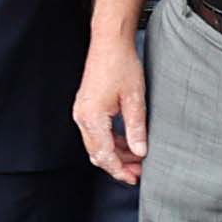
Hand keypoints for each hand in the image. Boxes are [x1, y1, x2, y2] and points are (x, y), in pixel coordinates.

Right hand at [77, 31, 150, 182]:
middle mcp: (82, 117)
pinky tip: (127, 143)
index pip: (105, 154)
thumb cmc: (121, 65)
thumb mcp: (135, 99)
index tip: (134, 179)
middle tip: (138, 173)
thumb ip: (136, 129)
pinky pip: (96, 133)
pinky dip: (111, 142)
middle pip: (97, 153)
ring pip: (96, 144)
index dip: (120, 170)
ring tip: (137, 159)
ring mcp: (82, 112)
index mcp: (92, 117)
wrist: (109, 42)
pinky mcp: (86, 107)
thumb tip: (140, 152)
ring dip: (115, 154)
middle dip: (117, 166)